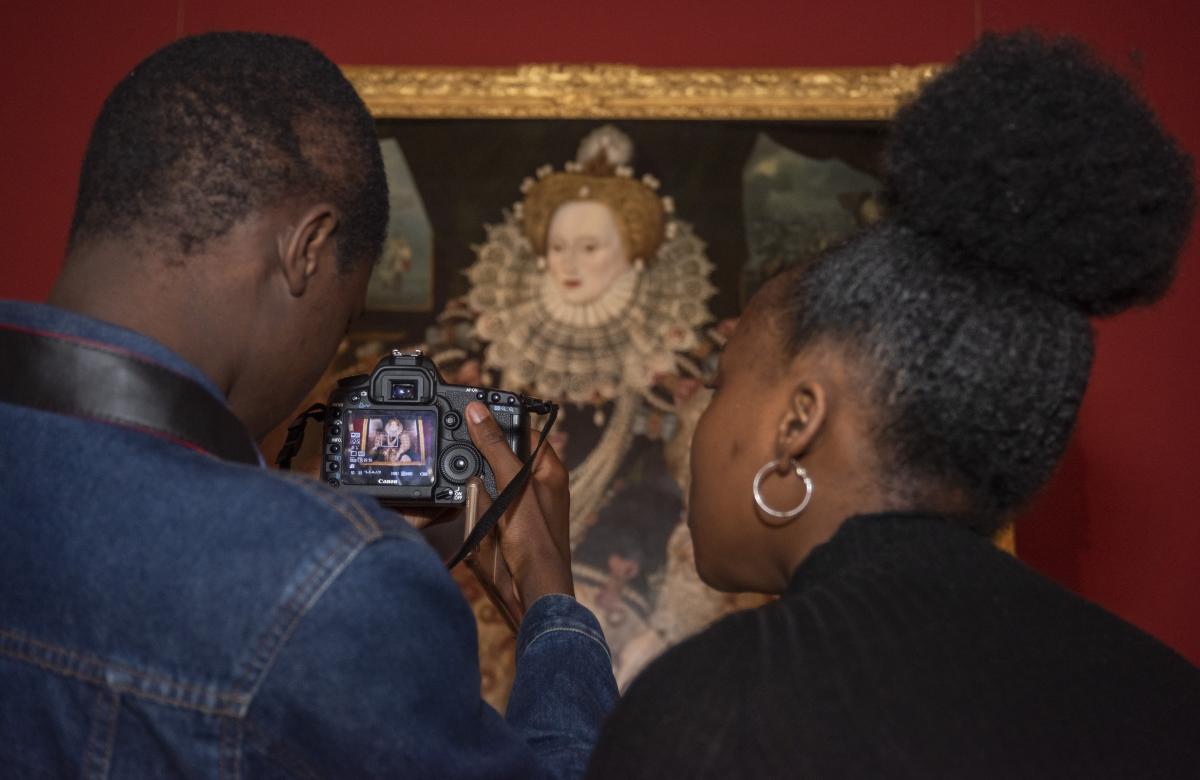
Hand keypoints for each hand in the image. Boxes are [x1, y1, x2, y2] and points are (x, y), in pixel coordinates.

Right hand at [465, 401, 573, 605]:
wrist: (535, 587)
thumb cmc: (536, 537)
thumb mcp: (513, 484)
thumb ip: (495, 446)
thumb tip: (478, 411)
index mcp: (549, 469)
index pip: (526, 432)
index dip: (502, 422)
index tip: (475, 415)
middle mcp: (538, 485)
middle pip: (505, 455)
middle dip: (485, 455)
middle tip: (465, 450)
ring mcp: (522, 505)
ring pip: (492, 480)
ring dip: (478, 482)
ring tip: (475, 490)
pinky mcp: (508, 524)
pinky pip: (487, 503)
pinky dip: (477, 503)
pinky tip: (471, 507)